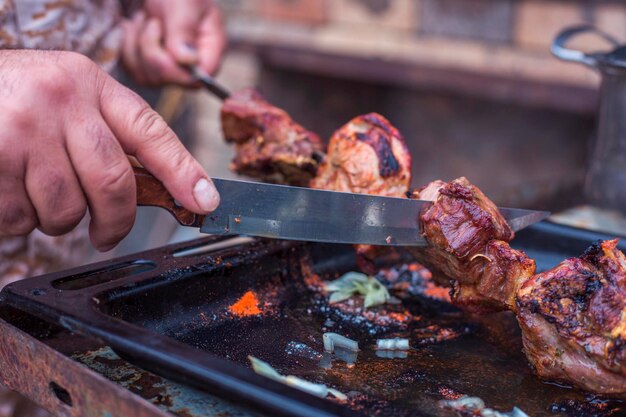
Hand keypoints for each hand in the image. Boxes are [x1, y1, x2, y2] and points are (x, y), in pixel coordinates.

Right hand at [0, 50, 219, 249]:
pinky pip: (22, 218)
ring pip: (66, 209)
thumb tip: (165, 187)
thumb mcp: (71, 97)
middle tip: (107, 233)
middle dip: (115, 221)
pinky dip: (21, 220)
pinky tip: (12, 192)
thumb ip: (111, 134)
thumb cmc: (21, 99)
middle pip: (113, 182)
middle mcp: (61, 100)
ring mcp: (24, 129)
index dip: (183, 172)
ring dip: (59, 220)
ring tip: (41, 194)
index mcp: (91, 84)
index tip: (205, 201)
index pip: (150, 132)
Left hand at [121, 0, 225, 85]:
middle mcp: (194, 65)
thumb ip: (184, 31)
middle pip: (169, 81)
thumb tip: (187, 61)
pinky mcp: (151, 66)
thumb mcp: (184, 3)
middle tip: (153, 22)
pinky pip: (134, 71)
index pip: (199, 79)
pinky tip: (136, 28)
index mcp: (210, 49)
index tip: (163, 38)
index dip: (176, 69)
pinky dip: (128, 48)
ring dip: (137, 46)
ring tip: (144, 21)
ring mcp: (172, 67)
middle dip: (151, 50)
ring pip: (148, 78)